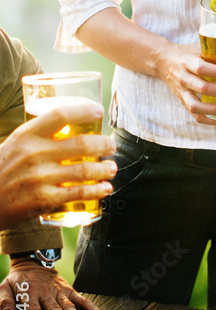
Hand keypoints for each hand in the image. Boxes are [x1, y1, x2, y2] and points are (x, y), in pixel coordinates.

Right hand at [0, 102, 115, 228]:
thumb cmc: (3, 168)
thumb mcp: (16, 144)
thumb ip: (40, 135)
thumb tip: (74, 124)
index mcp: (26, 135)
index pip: (61, 114)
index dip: (85, 110)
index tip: (99, 112)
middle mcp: (34, 154)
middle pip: (82, 144)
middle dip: (104, 144)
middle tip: (111, 146)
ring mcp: (40, 177)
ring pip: (85, 170)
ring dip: (106, 169)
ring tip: (111, 168)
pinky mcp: (44, 199)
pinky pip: (79, 193)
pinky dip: (97, 190)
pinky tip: (105, 188)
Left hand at [0, 261, 108, 309]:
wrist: (33, 263)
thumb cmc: (17, 281)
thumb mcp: (4, 288)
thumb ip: (4, 302)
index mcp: (29, 293)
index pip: (33, 309)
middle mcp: (46, 293)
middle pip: (54, 308)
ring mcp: (60, 292)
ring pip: (69, 305)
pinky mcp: (70, 291)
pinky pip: (82, 300)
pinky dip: (92, 308)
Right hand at [155, 42, 215, 125]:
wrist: (162, 61)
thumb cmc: (187, 54)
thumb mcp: (198, 48)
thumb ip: (215, 52)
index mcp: (187, 62)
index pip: (202, 68)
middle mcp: (183, 78)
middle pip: (203, 88)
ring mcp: (182, 93)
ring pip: (197, 107)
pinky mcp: (183, 102)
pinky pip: (196, 116)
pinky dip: (212, 121)